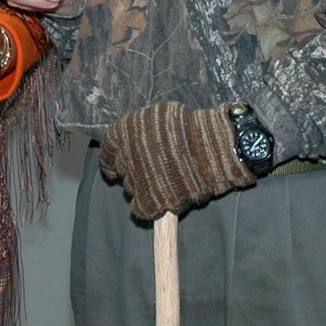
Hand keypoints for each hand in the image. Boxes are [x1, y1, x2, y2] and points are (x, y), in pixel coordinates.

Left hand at [99, 101, 255, 221]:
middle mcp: (125, 156)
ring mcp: (137, 180)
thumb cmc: (191, 129)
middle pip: (122, 169)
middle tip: (156, 169)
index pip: (108, 150)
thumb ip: (140, 131)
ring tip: (168, 179)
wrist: (216, 149)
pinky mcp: (149, 202)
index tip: (115, 168)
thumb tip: (129, 146)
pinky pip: (140, 208)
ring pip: (132, 188)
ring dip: (144, 186)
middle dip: (134, 170)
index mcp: (124, 132)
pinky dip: (149, 206)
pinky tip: (163, 199)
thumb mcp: (159, 116)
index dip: (112, 160)